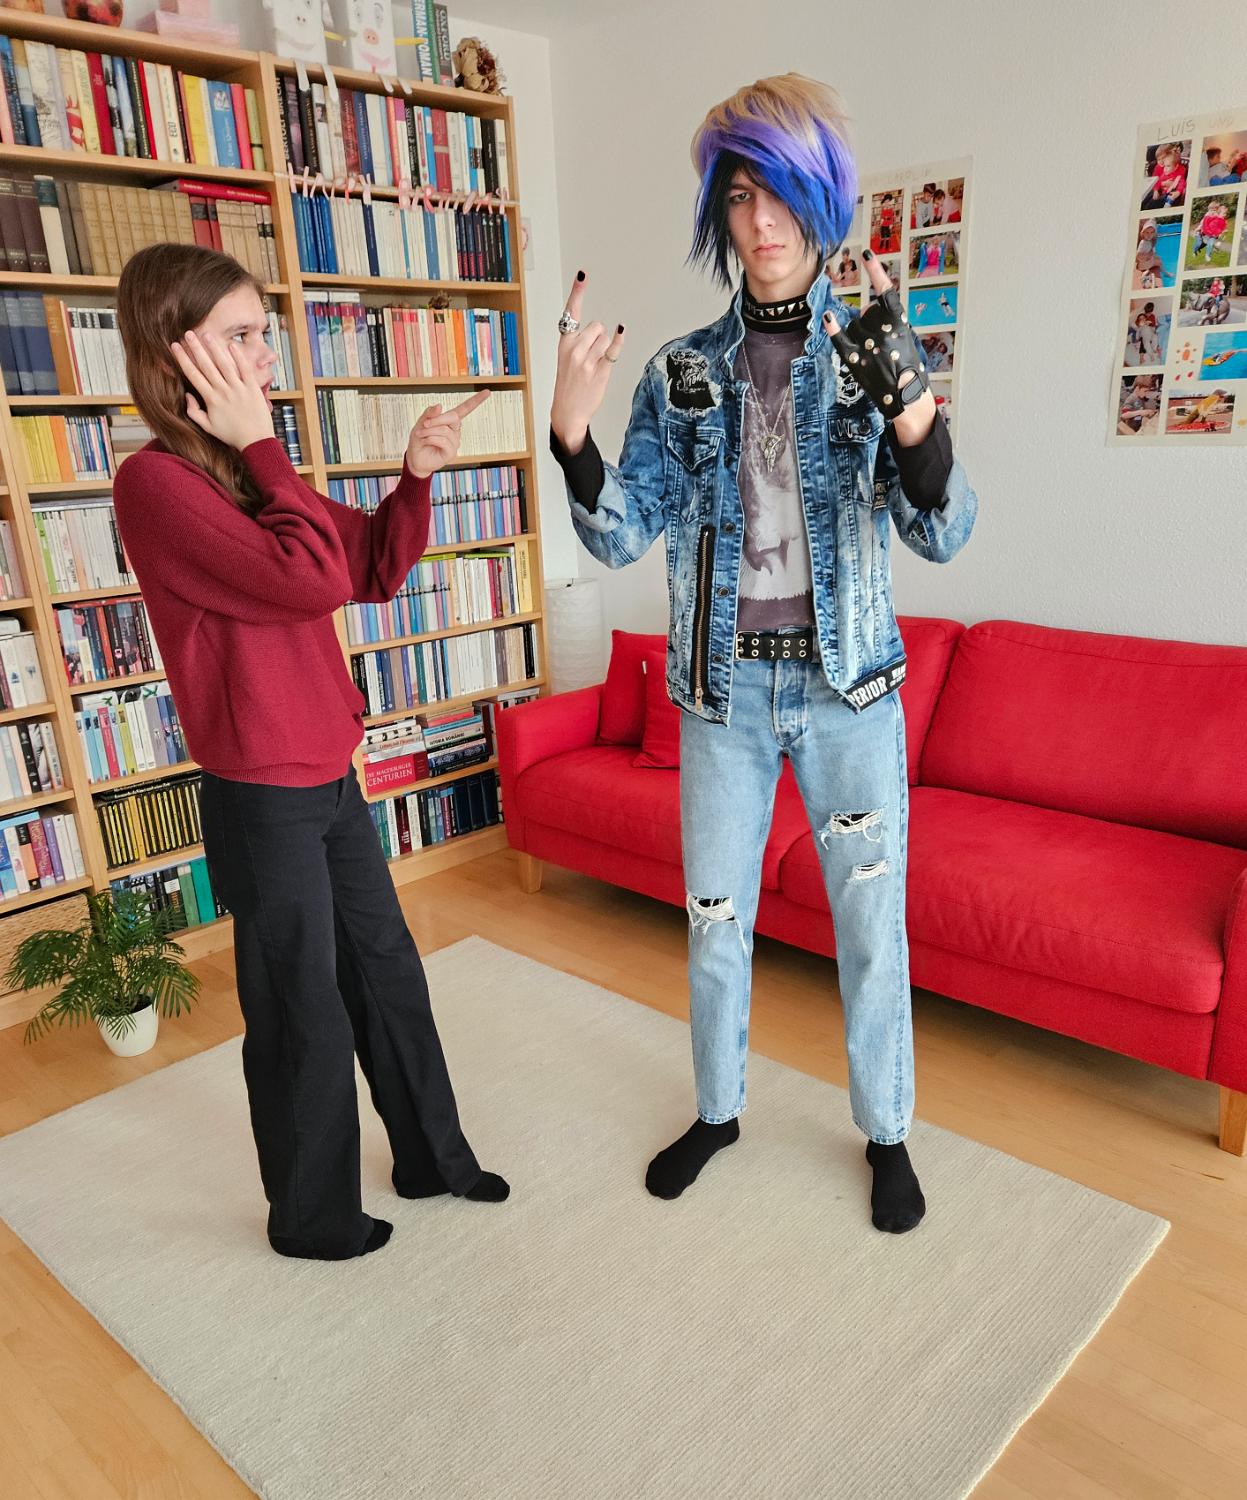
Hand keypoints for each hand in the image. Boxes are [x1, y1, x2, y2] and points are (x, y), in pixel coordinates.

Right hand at [171, 329, 273, 451]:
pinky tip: (232, 345)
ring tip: (206, 334)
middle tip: (187, 333)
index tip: (175, 346)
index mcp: (210, 399)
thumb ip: (194, 412)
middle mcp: (223, 391)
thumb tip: (187, 396)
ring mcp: (238, 388)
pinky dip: (239, 357)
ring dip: (214, 348)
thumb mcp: (208, 427)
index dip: (183, 359)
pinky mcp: (252, 388)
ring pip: (224, 364)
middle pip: (206, 365)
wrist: (256, 441)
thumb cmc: (232, 434)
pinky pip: (245, 370)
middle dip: (195, 348)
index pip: (193, 374)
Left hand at [405, 390, 491, 477]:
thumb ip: (429, 413)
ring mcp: (455, 442)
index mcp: (450, 421)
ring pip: (445, 430)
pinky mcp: (451, 453)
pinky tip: (425, 441)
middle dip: (437, 419)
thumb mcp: (421, 422)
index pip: (465, 409)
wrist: (415, 458)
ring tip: (420, 434)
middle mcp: (455, 431)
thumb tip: (440, 405)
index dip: (476, 400)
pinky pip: (443, 441)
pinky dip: (430, 439)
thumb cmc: (419, 439)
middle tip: (424, 423)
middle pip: (454, 417)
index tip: (487, 392)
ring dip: (429, 431)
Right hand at [550, 269, 624, 453]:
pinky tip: (622, 331)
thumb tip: (600, 329)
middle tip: (591, 354)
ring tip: (595, 363)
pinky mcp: (600, 371)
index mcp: (564, 344)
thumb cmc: (569, 385)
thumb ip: (579, 342)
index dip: (577, 292)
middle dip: (598, 336)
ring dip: (605, 346)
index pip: (570, 313)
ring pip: (605, 337)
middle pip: (596, 325)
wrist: (567, 413)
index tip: (583, 275)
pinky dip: (619, 340)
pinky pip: (613, 349)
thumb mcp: (566, 360)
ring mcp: (587, 361)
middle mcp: (574, 350)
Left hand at [822, 250, 935, 445]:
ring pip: (854, 325)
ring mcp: (868, 346)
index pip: (886, 290)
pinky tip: (827, 316)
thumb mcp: (908, 339)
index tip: (866, 253)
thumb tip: (865, 308)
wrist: (907, 399)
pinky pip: (840, 338)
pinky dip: (833, 327)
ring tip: (872, 353)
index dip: (875, 271)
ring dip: (858, 333)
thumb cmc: (910, 370)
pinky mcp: (855, 361)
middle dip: (869, 322)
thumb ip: (889, 321)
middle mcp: (883, 331)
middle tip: (880, 342)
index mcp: (901, 323)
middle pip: (865, 312)